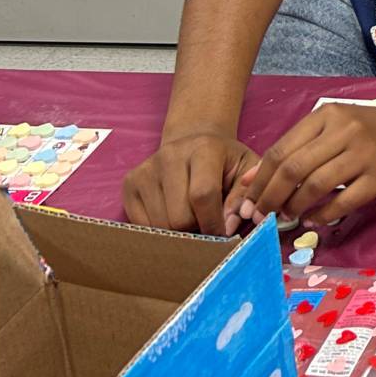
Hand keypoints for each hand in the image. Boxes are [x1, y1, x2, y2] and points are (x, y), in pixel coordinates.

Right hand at [123, 125, 259, 234]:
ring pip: (160, 225)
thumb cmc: (224, 161)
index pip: (203, 195)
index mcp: (204, 149)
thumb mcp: (246, 170)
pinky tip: (171, 214)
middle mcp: (170, 155)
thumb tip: (229, 227)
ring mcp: (146, 170)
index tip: (222, 233)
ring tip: (190, 215)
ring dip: (178, 231)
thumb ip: (244, 197)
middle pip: (179, 217)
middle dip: (196, 228)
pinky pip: (141, 225)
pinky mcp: (130, 183)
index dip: (213, 223)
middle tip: (205, 221)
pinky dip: (159, 230)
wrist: (193, 142)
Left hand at [234, 100, 375, 227]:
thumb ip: (294, 149)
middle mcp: (344, 131)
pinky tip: (313, 219)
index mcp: (326, 116)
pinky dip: (322, 215)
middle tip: (260, 216)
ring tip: (287, 216)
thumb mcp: (331, 128)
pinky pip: (343, 201)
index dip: (258, 180)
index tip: (247, 201)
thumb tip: (250, 180)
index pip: (280, 150)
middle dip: (270, 197)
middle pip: (293, 168)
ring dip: (294, 207)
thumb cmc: (370, 130)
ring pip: (316, 185)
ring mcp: (364, 154)